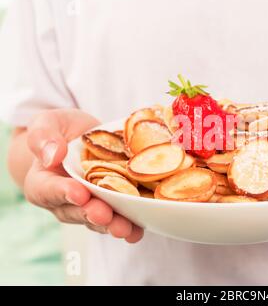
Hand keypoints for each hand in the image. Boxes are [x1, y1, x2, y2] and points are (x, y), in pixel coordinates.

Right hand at [24, 109, 143, 242]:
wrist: (82, 138)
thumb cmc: (61, 129)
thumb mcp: (48, 123)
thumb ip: (44, 137)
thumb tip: (52, 155)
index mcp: (42, 182)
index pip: (49, 190)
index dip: (64, 193)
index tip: (79, 193)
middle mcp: (63, 202)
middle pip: (76, 212)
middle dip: (92, 214)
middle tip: (105, 214)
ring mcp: (87, 208)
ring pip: (97, 221)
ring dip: (112, 225)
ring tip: (125, 228)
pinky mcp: (109, 207)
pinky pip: (116, 219)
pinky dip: (129, 226)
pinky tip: (138, 229)